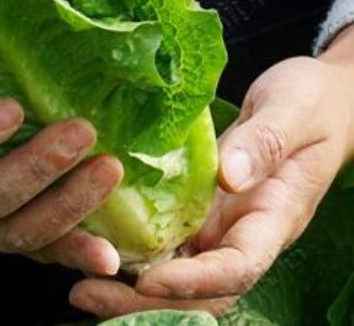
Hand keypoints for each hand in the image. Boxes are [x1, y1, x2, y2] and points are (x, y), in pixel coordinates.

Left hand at [69, 30, 353, 318]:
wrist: (321, 100)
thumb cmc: (312, 102)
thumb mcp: (291, 112)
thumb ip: (263, 144)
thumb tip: (228, 178)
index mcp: (274, 217)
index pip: (236, 268)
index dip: (192, 282)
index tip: (148, 280)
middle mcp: (243, 231)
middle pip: (198, 289)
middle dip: (144, 300)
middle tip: (87, 292)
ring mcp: (220, 223)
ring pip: (177, 271)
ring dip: (130, 285)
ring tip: (78, 282)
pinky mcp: (199, 207)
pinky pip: (166, 239)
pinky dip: (132, 250)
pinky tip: (92, 242)